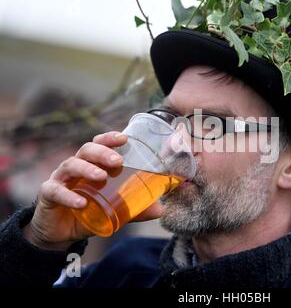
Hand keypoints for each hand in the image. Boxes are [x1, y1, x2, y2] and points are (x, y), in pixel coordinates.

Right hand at [23, 131, 162, 250]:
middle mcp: (75, 167)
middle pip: (86, 150)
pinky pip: (55, 191)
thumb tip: (160, 210)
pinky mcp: (48, 195)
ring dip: (87, 169)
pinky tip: (81, 202)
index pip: (99, 144)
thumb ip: (135, 209)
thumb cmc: (90, 211)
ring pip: (70, 165)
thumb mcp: (114, 210)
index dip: (109, 138)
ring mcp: (60, 179)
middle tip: (117, 161)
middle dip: (102, 152)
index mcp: (91, 164)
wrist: (63, 233)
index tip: (124, 138)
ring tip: (101, 177)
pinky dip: (68, 196)